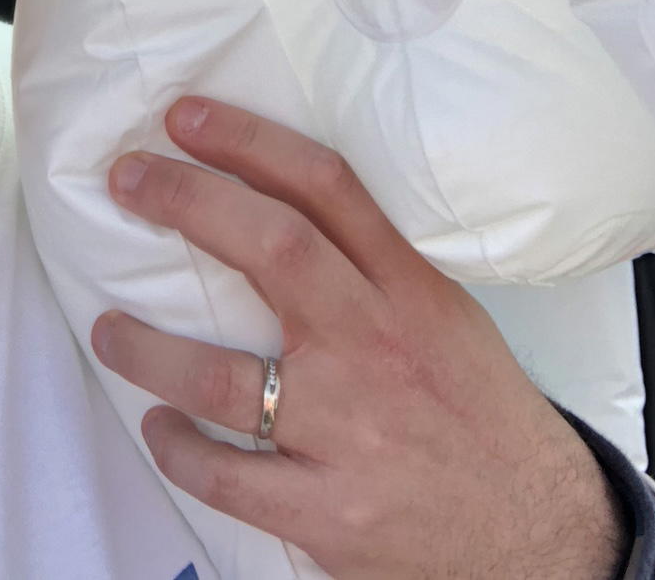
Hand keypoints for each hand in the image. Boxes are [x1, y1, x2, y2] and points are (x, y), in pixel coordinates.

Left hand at [91, 97, 625, 579]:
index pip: (326, 189)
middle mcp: (375, 347)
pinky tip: (160, 425)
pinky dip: (180, 448)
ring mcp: (348, 431)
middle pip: (273, 249)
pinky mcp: (328, 511)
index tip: (185, 117)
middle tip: (127, 178)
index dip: (249, 141)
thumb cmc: (480, 414)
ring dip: (148, 349)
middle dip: (188, 201)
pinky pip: (227, 476)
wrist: (545, 538)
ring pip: (222, 376)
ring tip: (109, 330)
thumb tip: (275, 204)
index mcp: (408, 291)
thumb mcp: (444, 316)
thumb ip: (371, 264)